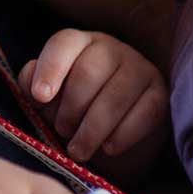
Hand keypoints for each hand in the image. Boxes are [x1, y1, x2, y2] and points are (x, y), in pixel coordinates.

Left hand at [19, 29, 168, 176]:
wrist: (115, 133)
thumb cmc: (75, 109)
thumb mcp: (50, 97)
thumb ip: (33, 85)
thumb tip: (32, 84)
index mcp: (80, 43)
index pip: (64, 43)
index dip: (50, 69)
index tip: (40, 97)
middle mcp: (111, 49)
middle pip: (88, 73)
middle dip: (70, 108)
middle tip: (61, 131)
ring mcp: (140, 68)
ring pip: (116, 96)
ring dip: (93, 129)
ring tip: (78, 150)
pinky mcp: (160, 94)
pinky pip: (145, 113)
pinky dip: (123, 135)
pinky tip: (109, 148)